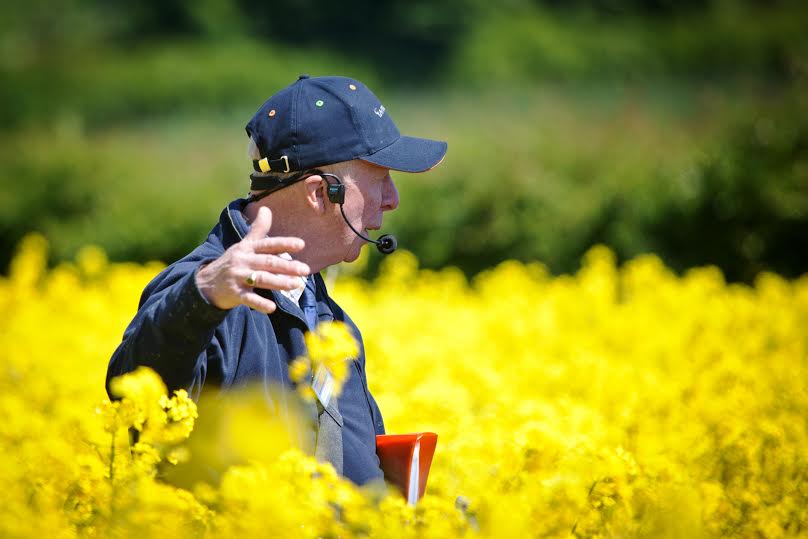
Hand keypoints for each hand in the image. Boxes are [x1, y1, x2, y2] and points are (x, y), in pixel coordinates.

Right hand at [195, 206, 309, 312]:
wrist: (206, 283)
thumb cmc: (232, 262)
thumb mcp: (244, 244)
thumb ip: (258, 229)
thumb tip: (266, 208)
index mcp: (247, 248)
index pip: (268, 245)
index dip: (284, 243)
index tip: (301, 245)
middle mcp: (243, 261)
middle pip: (267, 262)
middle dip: (287, 266)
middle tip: (305, 270)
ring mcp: (238, 277)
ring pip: (261, 279)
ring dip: (279, 282)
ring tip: (296, 284)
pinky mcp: (234, 293)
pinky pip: (248, 299)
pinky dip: (260, 303)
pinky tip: (272, 307)